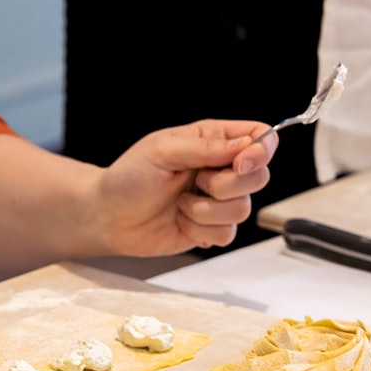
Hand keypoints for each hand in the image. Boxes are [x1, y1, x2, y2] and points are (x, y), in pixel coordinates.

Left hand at [94, 119, 276, 254]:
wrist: (108, 217)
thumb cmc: (128, 177)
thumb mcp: (162, 151)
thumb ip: (206, 147)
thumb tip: (246, 146)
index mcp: (212, 140)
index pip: (259, 136)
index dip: (261, 151)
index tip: (240, 163)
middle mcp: (219, 169)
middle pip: (259, 176)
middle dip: (227, 185)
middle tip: (196, 181)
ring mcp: (217, 200)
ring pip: (244, 209)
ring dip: (206, 210)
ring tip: (180, 203)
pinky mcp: (211, 228)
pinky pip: (227, 234)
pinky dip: (201, 230)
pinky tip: (181, 220)